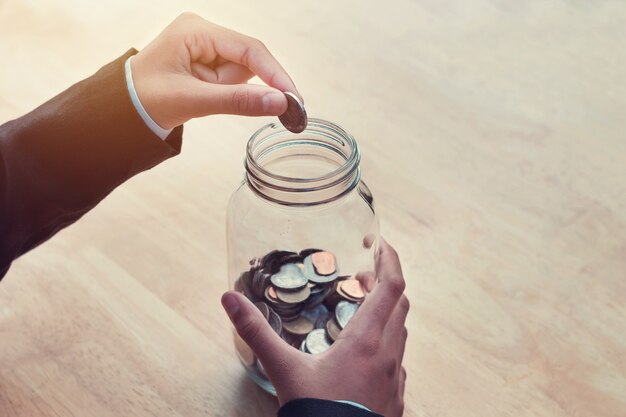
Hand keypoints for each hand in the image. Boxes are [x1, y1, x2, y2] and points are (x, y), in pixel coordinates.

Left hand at [131, 12, 300, 128]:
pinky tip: (202, 95)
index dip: (274, 74)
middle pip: (248, 60)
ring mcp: (206, 47)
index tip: (293, 98)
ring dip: (229, 91)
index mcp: (196, 30)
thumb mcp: (193, 101)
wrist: (121, 109)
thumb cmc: (145, 99)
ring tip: (197, 97)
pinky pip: (231, 79)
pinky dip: (226, 92)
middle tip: (232, 105)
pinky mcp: (207, 62)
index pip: (249, 49)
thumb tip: (279, 103)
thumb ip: (237, 101)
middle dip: (243, 86)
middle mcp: (204, 32)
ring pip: (242, 72)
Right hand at [221, 238, 408, 416]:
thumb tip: (229, 298)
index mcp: (367, 341)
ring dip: (386, 311)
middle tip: (360, 275)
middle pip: (400, 304)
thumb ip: (255, 332)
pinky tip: (366, 351)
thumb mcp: (282, 370)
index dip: (390, 258)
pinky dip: (386, 340)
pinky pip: (397, 358)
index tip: (379, 243)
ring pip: (400, 331)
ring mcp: (395, 378)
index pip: (392, 286)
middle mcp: (388, 355)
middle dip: (384, 281)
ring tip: (360, 307)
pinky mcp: (395, 398)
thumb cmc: (315, 414)